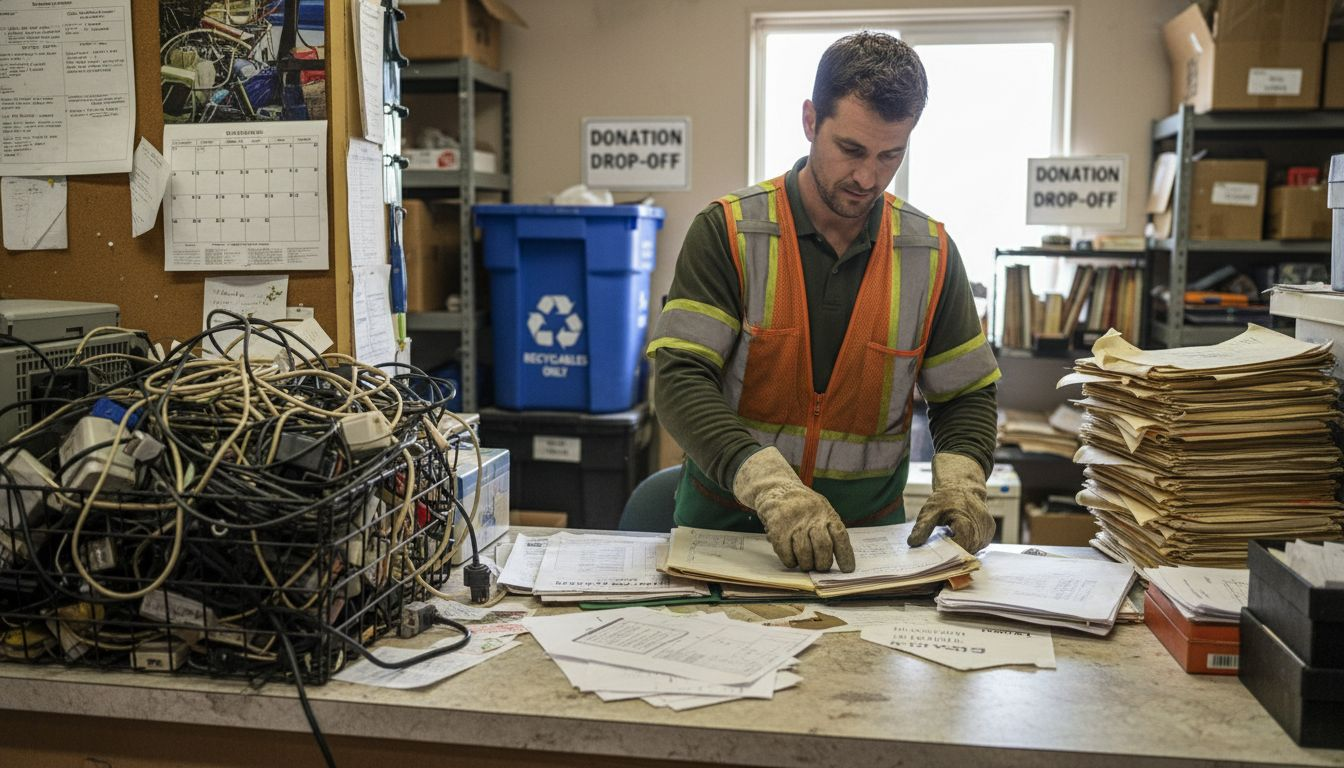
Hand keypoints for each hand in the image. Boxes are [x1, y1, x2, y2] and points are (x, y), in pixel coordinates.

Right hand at [732, 447, 855, 571]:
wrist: (775, 490)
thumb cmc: (802, 506)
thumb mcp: (821, 509)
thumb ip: (829, 528)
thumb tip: (839, 558)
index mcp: (826, 513)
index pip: (840, 536)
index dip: (845, 555)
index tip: (847, 569)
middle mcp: (812, 517)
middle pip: (823, 546)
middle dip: (823, 563)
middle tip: (821, 567)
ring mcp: (794, 524)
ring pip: (804, 553)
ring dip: (806, 564)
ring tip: (806, 564)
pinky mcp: (778, 530)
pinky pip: (787, 554)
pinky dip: (791, 562)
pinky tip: (792, 559)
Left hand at [907, 452, 994, 553]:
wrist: (963, 487)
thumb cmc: (946, 499)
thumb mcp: (930, 511)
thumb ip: (922, 527)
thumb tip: (912, 543)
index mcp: (966, 523)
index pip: (959, 549)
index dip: (947, 556)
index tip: (934, 559)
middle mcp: (981, 529)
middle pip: (966, 552)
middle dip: (951, 555)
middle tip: (936, 554)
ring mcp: (987, 531)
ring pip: (973, 550)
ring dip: (960, 550)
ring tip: (947, 542)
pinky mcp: (990, 532)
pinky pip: (978, 545)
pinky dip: (967, 545)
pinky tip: (957, 539)